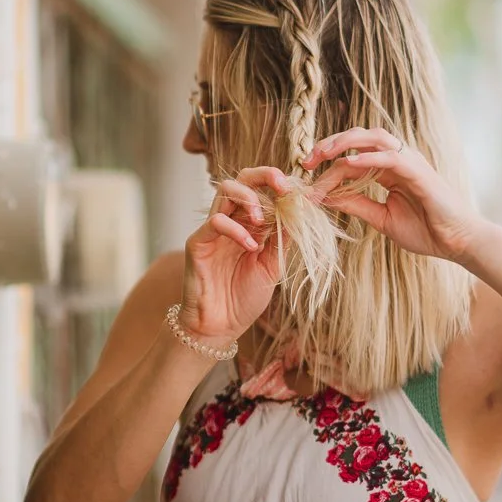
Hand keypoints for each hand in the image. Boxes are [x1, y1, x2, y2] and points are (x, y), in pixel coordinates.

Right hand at [179, 167, 291, 343]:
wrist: (220, 327)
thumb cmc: (244, 297)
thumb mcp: (273, 265)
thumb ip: (284, 238)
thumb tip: (304, 209)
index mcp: (250, 224)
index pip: (262, 189)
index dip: (281, 184)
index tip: (302, 191)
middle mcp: (231, 221)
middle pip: (241, 179)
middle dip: (264, 175)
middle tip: (283, 186)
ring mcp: (213, 230)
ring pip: (224, 191)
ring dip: (249, 198)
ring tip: (262, 220)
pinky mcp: (197, 243)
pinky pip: (215, 222)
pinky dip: (236, 230)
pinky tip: (250, 247)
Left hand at [303, 128, 484, 262]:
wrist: (457, 242)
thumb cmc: (426, 230)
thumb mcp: (381, 218)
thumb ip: (355, 204)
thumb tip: (324, 198)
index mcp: (388, 169)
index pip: (351, 158)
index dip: (327, 168)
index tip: (306, 184)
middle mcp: (397, 160)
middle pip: (359, 138)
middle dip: (330, 144)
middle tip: (307, 160)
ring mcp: (409, 162)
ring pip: (373, 139)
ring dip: (346, 142)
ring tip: (323, 153)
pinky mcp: (419, 171)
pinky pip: (390, 157)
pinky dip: (368, 158)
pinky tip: (348, 164)